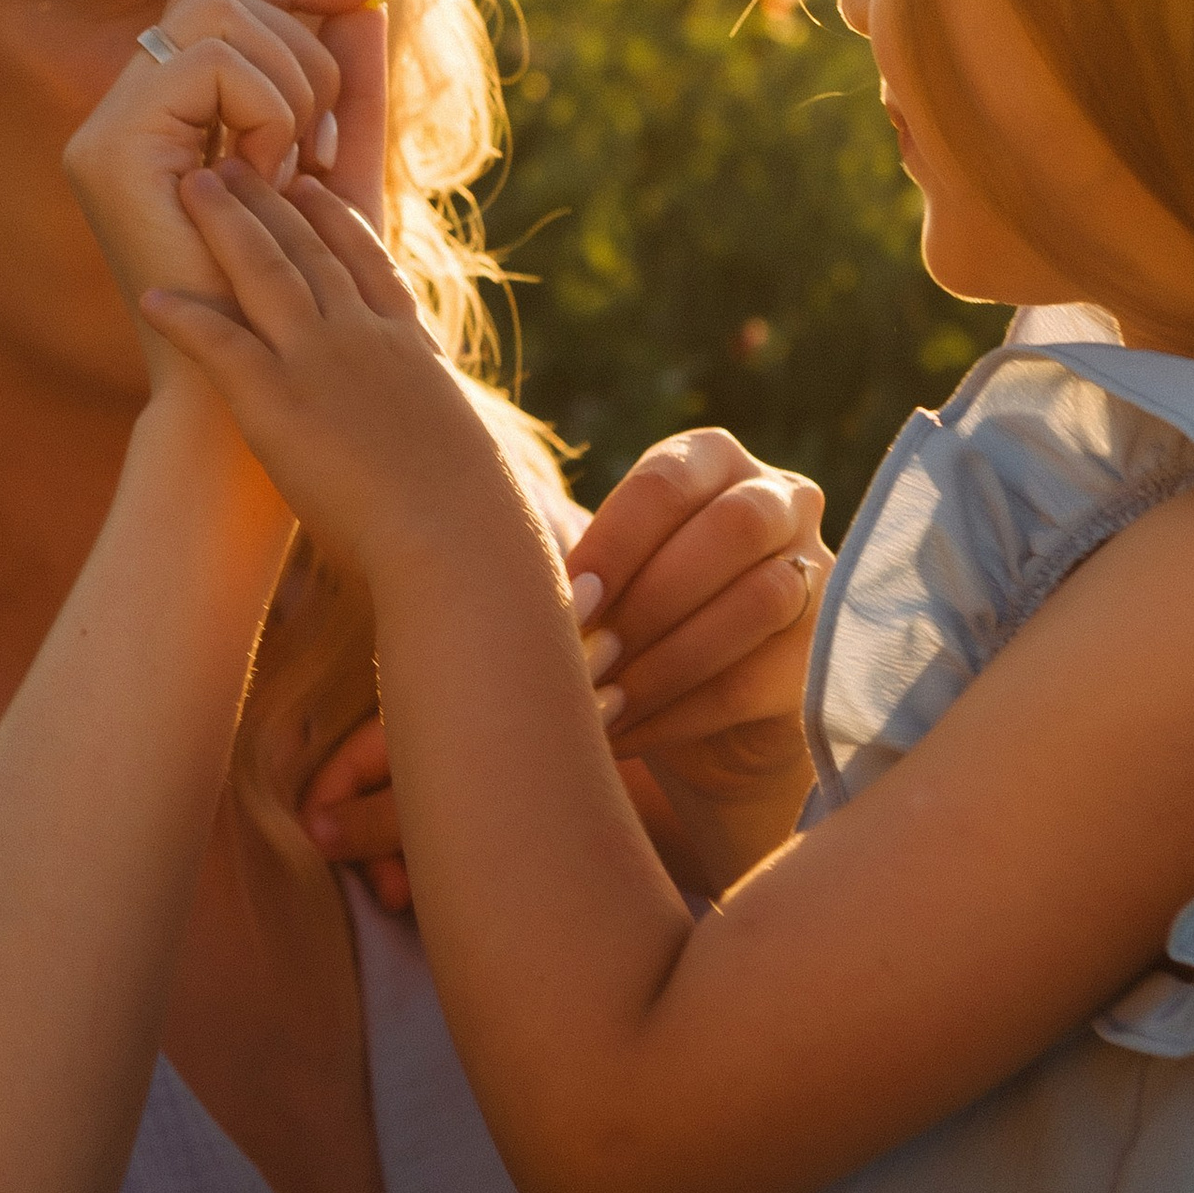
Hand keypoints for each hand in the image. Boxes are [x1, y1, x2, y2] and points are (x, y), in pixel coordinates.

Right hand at [63, 0, 386, 390]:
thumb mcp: (338, 176)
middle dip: (302, 44)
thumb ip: (349, 89)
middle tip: (325, 138)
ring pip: (215, 15)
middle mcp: (124, 114)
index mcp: (168, 115)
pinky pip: (212, 63)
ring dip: (288, 84)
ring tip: (295, 167)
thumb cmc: (302, 306)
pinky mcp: (107, 151)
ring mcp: (105, 130)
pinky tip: (270, 179)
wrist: (259, 400)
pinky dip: (265, 110)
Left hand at [141, 158, 504, 580]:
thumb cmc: (465, 518)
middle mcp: (363, 338)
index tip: (311, 184)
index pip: (368, 263)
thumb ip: (435, 431)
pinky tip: (150, 296)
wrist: (456, 537)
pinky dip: (184, 316)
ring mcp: (319, 363)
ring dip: (223, 224)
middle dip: (269, 198)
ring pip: (265, 272)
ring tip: (191, 183)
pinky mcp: (278, 402)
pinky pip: (221, 345)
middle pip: (310, 249)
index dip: (334, 218)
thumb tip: (442, 450)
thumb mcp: (458, 453)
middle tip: (236, 155)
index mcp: (408, 347)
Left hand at [303, 432, 829, 911]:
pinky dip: (686, 707)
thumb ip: (489, 566)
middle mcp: (779, 503)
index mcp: (709, 460)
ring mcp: (814, 578)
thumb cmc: (598, 643)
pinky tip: (629, 732)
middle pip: (722, 533)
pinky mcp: (826, 658)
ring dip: (662, 657)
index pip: (677, 474)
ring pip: (750, 602)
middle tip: (583, 655)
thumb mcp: (549, 591)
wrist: (687, 730)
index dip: (620, 538)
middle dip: (642, 602)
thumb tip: (366, 615)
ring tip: (598, 702)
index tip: (567, 598)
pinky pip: (760, 675)